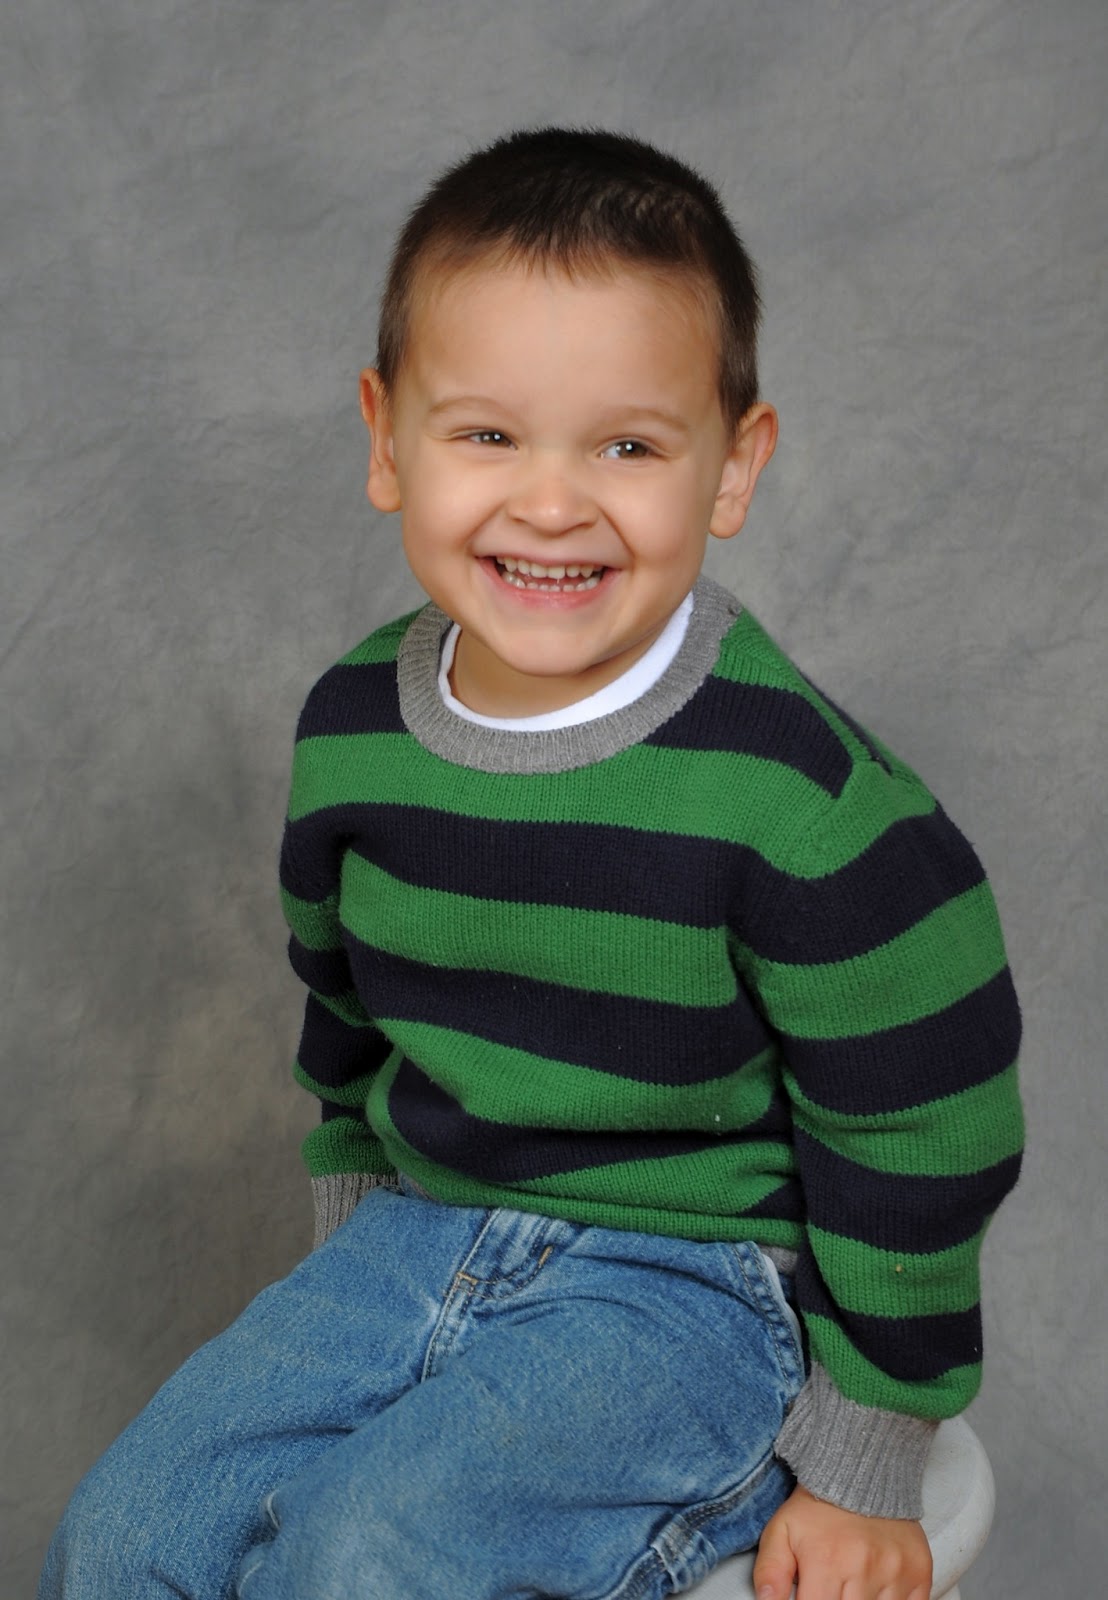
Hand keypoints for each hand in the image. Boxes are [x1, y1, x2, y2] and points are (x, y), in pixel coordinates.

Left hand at [752, 1484, 932, 1599]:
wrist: (862, 1468)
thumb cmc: (818, 1506)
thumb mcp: (781, 1531)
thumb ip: (770, 1572)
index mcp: (826, 1563)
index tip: (812, 1595)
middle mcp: (864, 1571)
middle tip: (832, 1587)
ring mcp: (896, 1574)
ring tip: (850, 1586)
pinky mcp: (920, 1573)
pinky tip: (877, 1590)